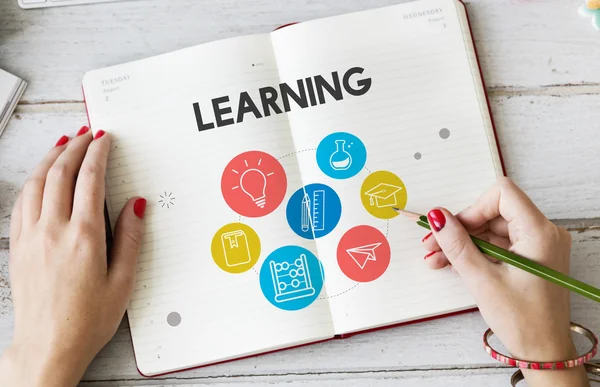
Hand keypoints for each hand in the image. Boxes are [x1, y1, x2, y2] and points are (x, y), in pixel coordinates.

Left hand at [0, 127, 145, 386]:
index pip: (90, 179)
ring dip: (51, 158)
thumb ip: (131, 238)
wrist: (47, 346)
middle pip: (60, 173)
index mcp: (84, 237)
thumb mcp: (123, 282)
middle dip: (75, 147)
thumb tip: (135, 205)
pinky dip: (32, 180)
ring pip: (36, 182)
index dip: (98, 153)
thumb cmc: (86, 320)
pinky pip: (22, 201)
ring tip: (63, 144)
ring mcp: (31, 237)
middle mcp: (53, 231)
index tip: (104, 139)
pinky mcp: (19, 246)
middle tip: (86, 133)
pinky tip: (39, 176)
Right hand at [421, 177, 588, 386]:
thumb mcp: (482, 280)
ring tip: (437, 258)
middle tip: (433, 244)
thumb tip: (438, 217)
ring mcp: (538, 245)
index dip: (473, 208)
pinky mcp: (531, 257)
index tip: (452, 228)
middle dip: (461, 228)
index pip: (502, 194)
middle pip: (494, 213)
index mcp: (539, 233)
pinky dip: (476, 252)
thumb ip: (457, 244)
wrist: (543, 352)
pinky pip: (498, 244)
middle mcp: (543, 233)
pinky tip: (453, 263)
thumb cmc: (523, 321)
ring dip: (464, 242)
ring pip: (492, 230)